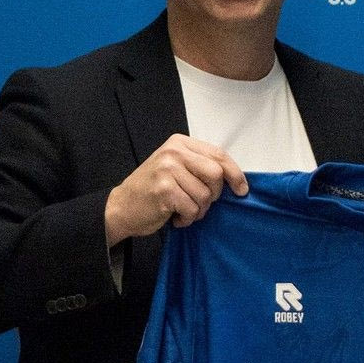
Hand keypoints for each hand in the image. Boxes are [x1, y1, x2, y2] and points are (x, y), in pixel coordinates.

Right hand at [105, 134, 246, 246]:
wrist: (121, 207)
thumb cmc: (152, 189)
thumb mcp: (176, 167)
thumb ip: (200, 166)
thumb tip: (235, 178)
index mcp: (180, 143)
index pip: (218, 154)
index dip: (235, 173)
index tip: (242, 189)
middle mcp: (173, 153)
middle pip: (216, 174)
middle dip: (214, 194)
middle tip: (200, 202)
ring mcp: (167, 170)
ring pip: (205, 195)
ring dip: (199, 210)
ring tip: (183, 209)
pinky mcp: (164, 191)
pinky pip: (192, 209)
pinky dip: (188, 219)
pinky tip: (175, 216)